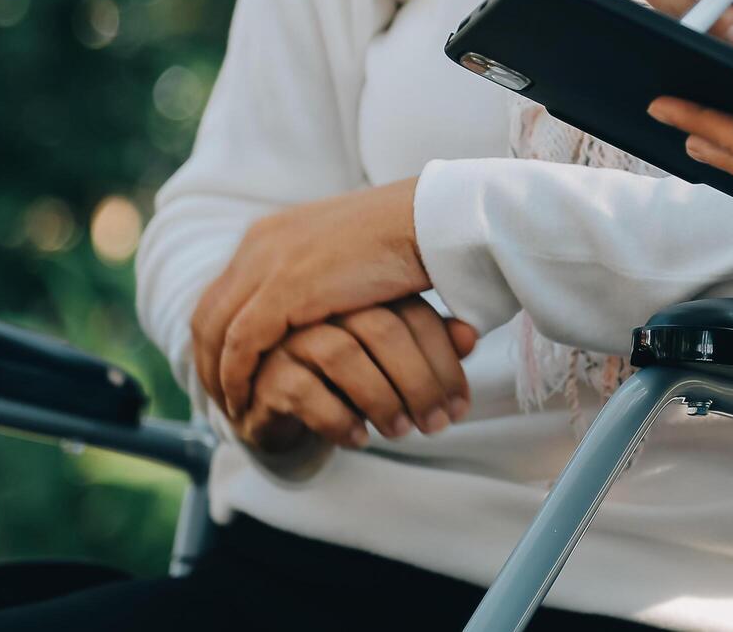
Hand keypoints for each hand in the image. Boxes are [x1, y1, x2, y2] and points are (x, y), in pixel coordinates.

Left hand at [193, 178, 429, 418]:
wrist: (429, 220)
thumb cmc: (408, 239)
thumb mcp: (348, 257)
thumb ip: (323, 278)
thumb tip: (324, 310)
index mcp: (274, 234)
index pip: (223, 293)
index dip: (218, 337)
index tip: (227, 372)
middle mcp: (260, 244)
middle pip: (209, 312)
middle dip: (206, 359)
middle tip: (218, 398)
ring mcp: (269, 263)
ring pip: (216, 330)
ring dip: (217, 374)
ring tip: (230, 409)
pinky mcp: (286, 288)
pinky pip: (243, 342)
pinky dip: (237, 375)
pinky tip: (245, 401)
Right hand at [232, 300, 476, 453]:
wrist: (282, 406)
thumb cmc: (349, 379)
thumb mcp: (396, 365)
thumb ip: (432, 348)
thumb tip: (471, 338)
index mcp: (364, 294)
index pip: (415, 314)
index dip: (444, 363)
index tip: (460, 406)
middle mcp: (326, 306)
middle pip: (383, 329)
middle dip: (418, 383)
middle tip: (436, 424)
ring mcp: (289, 334)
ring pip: (342, 354)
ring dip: (380, 400)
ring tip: (400, 431)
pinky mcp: (261, 371)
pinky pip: (303, 389)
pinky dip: (339, 418)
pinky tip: (359, 439)